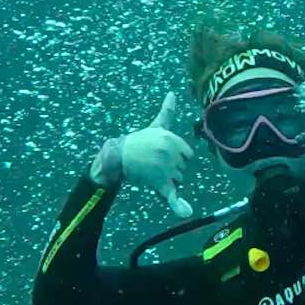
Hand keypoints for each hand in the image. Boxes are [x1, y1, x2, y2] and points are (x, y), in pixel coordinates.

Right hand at [91, 92, 193, 216]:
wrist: (116, 157)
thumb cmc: (138, 142)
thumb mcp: (155, 126)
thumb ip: (167, 112)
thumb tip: (172, 93)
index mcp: (171, 139)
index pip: (188, 155)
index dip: (177, 156)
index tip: (161, 153)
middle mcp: (169, 152)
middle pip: (183, 168)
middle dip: (172, 167)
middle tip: (153, 162)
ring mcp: (164, 167)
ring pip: (178, 180)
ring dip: (167, 179)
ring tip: (151, 170)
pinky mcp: (158, 182)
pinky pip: (172, 194)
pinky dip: (179, 205)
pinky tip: (186, 211)